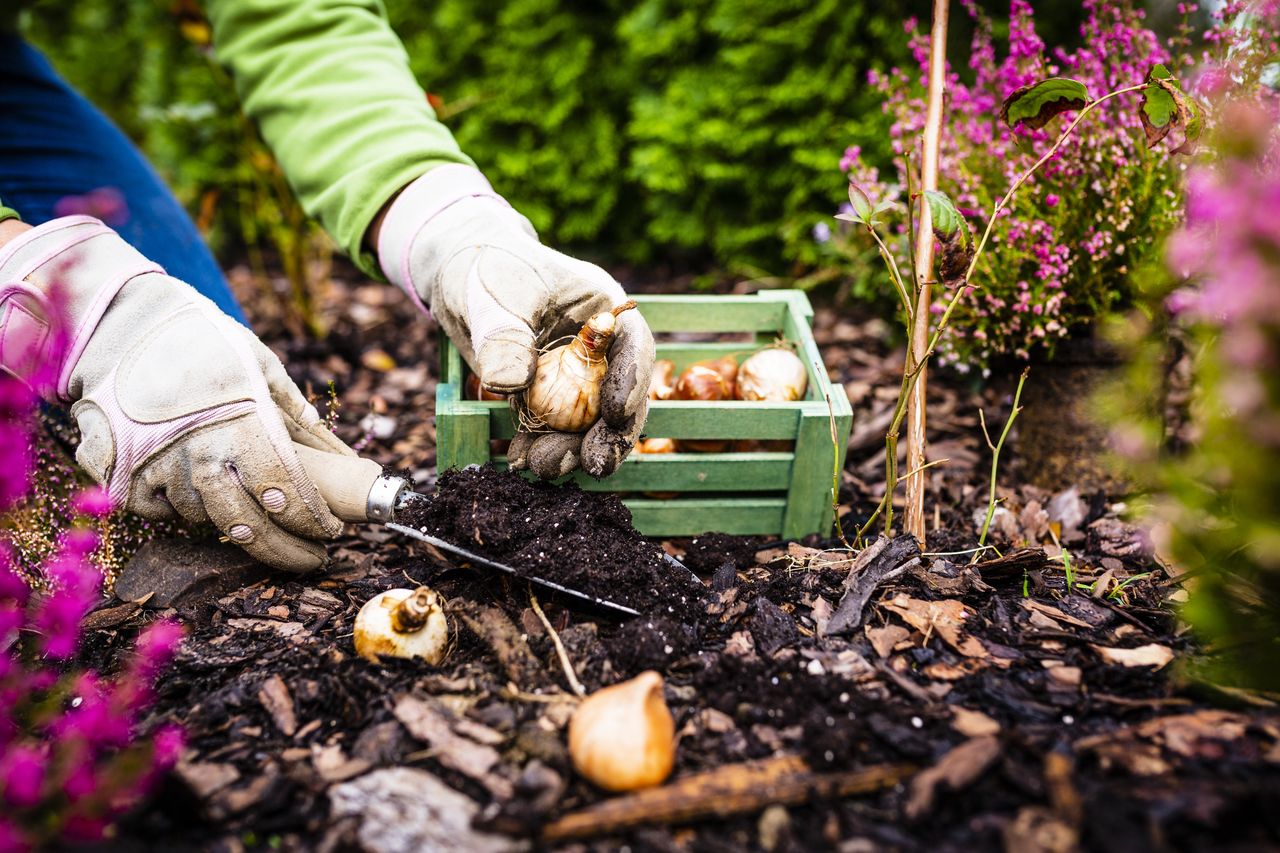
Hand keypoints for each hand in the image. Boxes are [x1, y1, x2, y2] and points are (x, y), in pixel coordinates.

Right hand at [0, 217, 355, 571]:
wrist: (123, 325)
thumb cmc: (203, 341)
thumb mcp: (260, 364)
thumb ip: (296, 411)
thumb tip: (335, 446)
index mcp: (242, 428)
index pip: (286, 494)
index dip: (312, 520)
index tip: (331, 531)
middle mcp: (199, 455)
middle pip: (247, 527)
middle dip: (285, 550)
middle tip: (311, 559)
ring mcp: (156, 468)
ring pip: (203, 520)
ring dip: (233, 524)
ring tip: (257, 517)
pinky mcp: (120, 474)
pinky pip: (156, 512)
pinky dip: (176, 511)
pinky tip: (196, 499)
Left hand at [375, 165, 653, 479]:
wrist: (458, 272)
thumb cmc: (487, 267)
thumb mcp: (495, 294)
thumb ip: (504, 336)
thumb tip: (510, 383)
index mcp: (603, 311)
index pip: (633, 348)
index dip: (632, 382)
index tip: (616, 413)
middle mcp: (598, 349)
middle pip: (618, 397)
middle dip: (608, 435)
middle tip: (594, 464)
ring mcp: (573, 377)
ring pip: (585, 423)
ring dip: (570, 449)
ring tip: (543, 465)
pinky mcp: (544, 396)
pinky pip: (549, 429)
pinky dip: (537, 447)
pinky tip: (520, 461)